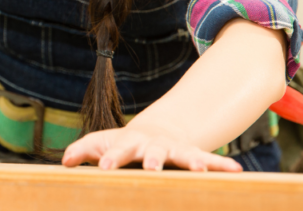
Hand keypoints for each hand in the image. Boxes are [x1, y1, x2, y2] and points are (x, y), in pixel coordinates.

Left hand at [61, 120, 242, 171]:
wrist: (156, 130)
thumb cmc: (123, 144)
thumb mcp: (102, 144)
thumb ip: (83, 150)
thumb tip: (64, 161)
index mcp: (129, 143)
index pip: (118, 149)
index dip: (111, 158)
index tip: (104, 167)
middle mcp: (154, 145)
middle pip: (153, 152)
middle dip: (152, 160)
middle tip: (152, 168)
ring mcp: (175, 150)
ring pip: (185, 155)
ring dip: (193, 162)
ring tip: (201, 169)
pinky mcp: (193, 156)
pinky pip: (211, 160)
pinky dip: (222, 165)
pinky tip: (238, 172)